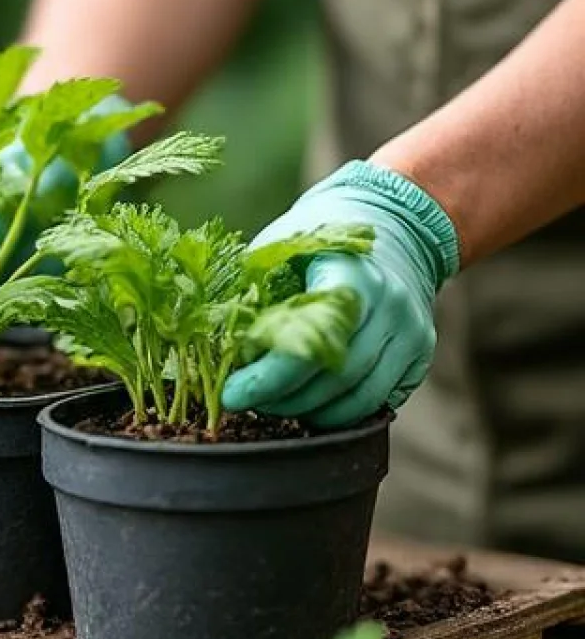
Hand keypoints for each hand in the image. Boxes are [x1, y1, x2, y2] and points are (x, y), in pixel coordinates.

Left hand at [221, 160, 460, 427]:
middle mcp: (390, 304)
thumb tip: (217, 354)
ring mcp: (412, 333)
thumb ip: (252, 297)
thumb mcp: (278, 251)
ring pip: (359, 399)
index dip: (268, 377)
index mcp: (350, 273)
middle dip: (282, 399)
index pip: (309, 341)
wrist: (394, 226)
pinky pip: (379, 402)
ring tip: (273, 403)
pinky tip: (309, 401)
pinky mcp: (420, 356)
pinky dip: (340, 412)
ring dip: (309, 411)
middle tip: (246, 401)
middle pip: (335, 377)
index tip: (231, 394)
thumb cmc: (318, 241)